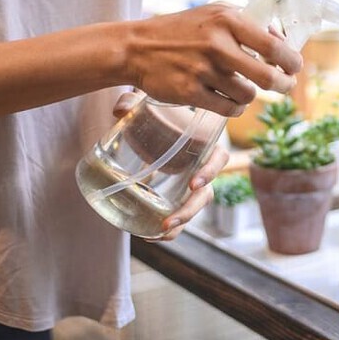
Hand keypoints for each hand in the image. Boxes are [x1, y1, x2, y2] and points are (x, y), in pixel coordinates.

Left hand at [111, 93, 227, 240]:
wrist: (152, 125)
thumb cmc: (158, 114)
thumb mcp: (146, 106)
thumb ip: (132, 104)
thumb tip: (119, 109)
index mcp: (204, 145)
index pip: (218, 159)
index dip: (210, 172)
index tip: (194, 183)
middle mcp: (201, 169)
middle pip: (205, 195)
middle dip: (189, 210)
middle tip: (169, 220)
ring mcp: (189, 186)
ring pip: (192, 210)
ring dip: (180, 225)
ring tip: (159, 232)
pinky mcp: (176, 197)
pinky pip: (178, 217)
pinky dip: (167, 231)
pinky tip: (148, 235)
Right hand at [126, 3, 302, 116]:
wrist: (136, 47)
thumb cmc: (181, 31)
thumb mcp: (214, 14)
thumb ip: (247, 25)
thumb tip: (283, 44)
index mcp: (227, 19)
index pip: (273, 45)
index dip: (291, 61)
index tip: (294, 67)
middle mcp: (217, 44)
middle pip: (267, 77)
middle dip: (282, 85)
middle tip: (283, 86)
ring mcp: (203, 70)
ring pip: (247, 96)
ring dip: (248, 96)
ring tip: (239, 89)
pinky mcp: (190, 92)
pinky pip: (228, 108)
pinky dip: (233, 108)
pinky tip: (227, 101)